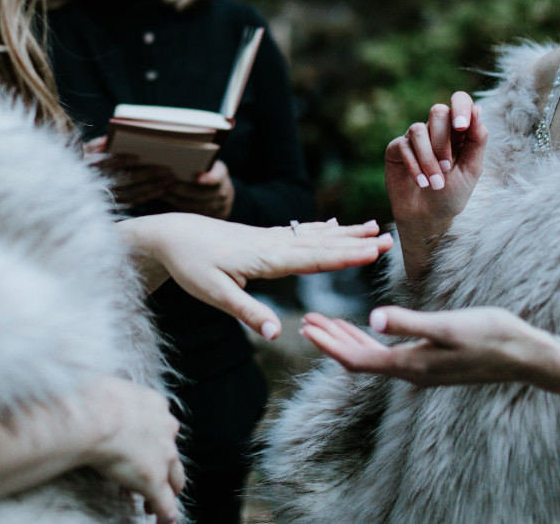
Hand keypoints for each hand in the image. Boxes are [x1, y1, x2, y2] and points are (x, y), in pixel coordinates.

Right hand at [80, 377, 184, 523]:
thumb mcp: (107, 389)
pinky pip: (166, 504)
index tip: (144, 448)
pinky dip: (165, 515)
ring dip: (167, 492)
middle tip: (155, 478)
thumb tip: (96, 399)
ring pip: (175, 479)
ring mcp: (163, 456)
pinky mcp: (154, 480)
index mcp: (155, 404)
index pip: (161, 425)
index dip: (154, 439)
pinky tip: (162, 523)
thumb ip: (112, 398)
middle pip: (173, 453)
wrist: (96, 415)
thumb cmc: (93, 399)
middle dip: (166, 467)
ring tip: (152, 505)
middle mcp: (166, 429)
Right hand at [84, 136, 176, 207]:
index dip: (121, 160)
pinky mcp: (115, 204)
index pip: (106, 164)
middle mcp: (100, 184)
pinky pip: (134, 201)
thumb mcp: (86, 151)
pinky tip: (162, 190)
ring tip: (171, 179)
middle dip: (148, 174)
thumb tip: (111, 137)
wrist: (76, 189)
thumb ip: (99, 144)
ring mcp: (108, 196)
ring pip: (134, 191)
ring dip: (153, 186)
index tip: (137, 157)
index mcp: (91, 169)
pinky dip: (148, 196)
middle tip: (168, 169)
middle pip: (127, 179)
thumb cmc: (83, 164)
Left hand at [120, 214, 393, 339]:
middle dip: (356, 243)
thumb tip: (277, 335)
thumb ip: (247, 313)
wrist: (170, 235)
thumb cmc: (191, 265)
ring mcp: (269, 238)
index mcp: (265, 258)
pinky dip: (321, 229)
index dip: (345, 257)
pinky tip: (334, 224)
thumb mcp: (214, 294)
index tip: (373, 253)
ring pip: (314, 235)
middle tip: (389, 240)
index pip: (313, 259)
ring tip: (373, 227)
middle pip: (321, 244)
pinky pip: (300, 232)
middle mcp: (273, 244)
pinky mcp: (262, 237)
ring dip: (345, 233)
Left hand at [162, 160, 234, 218]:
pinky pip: (190, 212)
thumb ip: (198, 162)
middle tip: (167, 184)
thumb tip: (176, 155)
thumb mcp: (207, 163)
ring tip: (162, 191)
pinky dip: (176, 204)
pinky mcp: (207, 215)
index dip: (209, 178)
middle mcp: (221, 192)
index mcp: (221, 174)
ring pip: (194, 205)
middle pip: (202, 194)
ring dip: (177, 198)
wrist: (220, 190)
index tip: (198, 179)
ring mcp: (216, 206)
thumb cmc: (207, 171)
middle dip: (183, 190)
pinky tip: (165, 198)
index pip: (217, 176)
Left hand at [300, 305, 552, 386]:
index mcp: (411, 364)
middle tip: (307, 323)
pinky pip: (390, 354)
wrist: (526, 355)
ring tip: (326, 324)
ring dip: (348, 340)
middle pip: (360, 360)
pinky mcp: (432, 362)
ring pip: (374, 357)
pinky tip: (368, 329)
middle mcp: (412, 372)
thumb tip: (372, 319)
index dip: (329, 344)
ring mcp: (422, 368)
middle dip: (331, 341)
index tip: (306, 328)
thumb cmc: (490, 335)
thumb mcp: (447, 325)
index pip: (357, 359)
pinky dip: (371, 340)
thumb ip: (408, 323)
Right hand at [385, 93, 486, 280]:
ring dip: (428, 159)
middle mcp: (436, 129)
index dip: (461, 106)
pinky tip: (421, 183)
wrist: (428, 218)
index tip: (462, 127)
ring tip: (435, 183)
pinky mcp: (397, 149)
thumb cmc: (453, 194)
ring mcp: (415, 138)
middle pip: (438, 111)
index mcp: (459, 130)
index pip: (460, 101)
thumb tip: (478, 108)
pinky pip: (403, 145)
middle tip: (447, 167)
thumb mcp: (472, 169)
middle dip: (443, 141)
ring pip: (419, 129)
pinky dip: (414, 165)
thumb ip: (477, 140)